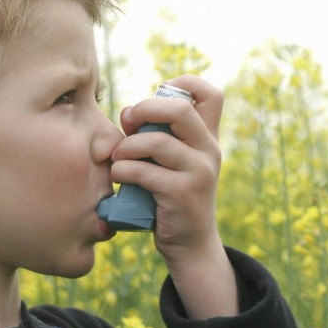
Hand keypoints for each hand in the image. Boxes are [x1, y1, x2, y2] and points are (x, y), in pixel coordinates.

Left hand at [112, 74, 224, 266]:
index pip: (211, 94)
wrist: (190, 244)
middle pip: (179, 109)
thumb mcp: (174, 163)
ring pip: (156, 141)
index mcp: (208, 137)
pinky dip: (123, 170)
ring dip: (127, 147)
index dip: (183, 83)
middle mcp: (209, 150)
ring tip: (117, 158)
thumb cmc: (171, 197)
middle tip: (127, 123)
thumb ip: (159, 136)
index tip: (157, 95)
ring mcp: (199, 171)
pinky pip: (144, 171)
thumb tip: (128, 113)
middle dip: (144, 109)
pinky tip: (118, 176)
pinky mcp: (183, 193)